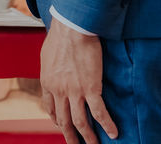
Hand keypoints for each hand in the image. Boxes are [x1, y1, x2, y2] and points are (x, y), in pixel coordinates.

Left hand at [40, 23, 117, 142]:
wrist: (72, 27)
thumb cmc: (61, 34)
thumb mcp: (48, 54)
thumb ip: (51, 67)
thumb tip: (53, 69)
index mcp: (47, 82)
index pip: (50, 108)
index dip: (56, 119)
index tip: (61, 125)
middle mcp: (59, 90)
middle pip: (63, 120)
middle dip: (70, 136)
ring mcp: (74, 91)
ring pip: (81, 122)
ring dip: (88, 137)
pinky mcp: (91, 88)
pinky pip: (100, 112)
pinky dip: (107, 125)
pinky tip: (113, 133)